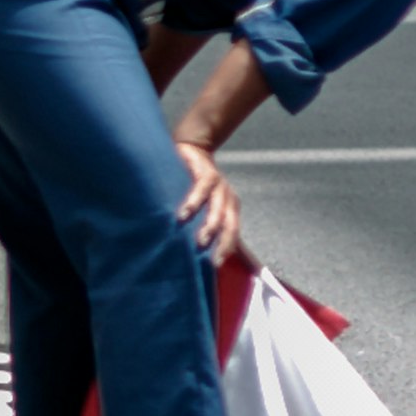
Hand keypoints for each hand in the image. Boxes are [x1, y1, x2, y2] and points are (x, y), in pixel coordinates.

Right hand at [173, 142, 242, 260]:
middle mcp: (227, 198)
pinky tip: (183, 214)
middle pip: (230, 224)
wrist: (192, 149)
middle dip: (224, 242)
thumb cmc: (195, 183)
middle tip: (214, 261)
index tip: (218, 267)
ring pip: (218, 208)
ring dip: (210, 225)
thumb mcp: (202, 205)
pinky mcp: (206, 171)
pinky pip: (202, 188)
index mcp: (228, 208)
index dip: (227, 249)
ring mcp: (218, 185)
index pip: (232, 233)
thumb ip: (204, 225)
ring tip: (200, 240)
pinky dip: (193, 202)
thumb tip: (203, 249)